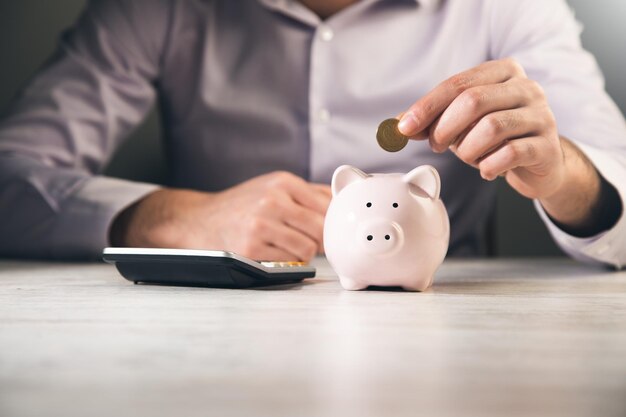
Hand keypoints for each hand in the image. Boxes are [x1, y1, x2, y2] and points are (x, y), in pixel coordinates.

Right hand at [110, 171, 330, 261]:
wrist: (199, 220)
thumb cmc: (242, 205)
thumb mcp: (273, 186)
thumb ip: (308, 192)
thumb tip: (343, 201)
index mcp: (283, 182)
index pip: (328, 205)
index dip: (333, 222)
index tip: (331, 229)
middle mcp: (272, 200)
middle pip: (321, 228)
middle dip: (321, 240)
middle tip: (312, 243)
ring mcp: (261, 224)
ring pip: (309, 247)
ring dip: (305, 252)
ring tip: (290, 246)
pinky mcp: (251, 248)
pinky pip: (289, 260)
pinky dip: (288, 260)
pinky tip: (275, 252)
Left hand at [398, 58, 563, 199]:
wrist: (539, 162)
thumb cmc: (496, 138)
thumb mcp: (461, 125)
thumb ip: (433, 121)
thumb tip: (399, 126)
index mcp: (502, 72)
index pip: (457, 83)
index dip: (427, 106)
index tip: (405, 127)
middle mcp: (526, 88)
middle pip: (473, 101)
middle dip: (445, 128)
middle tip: (436, 146)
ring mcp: (541, 115)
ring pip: (490, 127)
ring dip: (467, 149)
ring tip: (468, 157)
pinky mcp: (547, 145)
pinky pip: (510, 153)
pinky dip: (489, 166)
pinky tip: (487, 170)